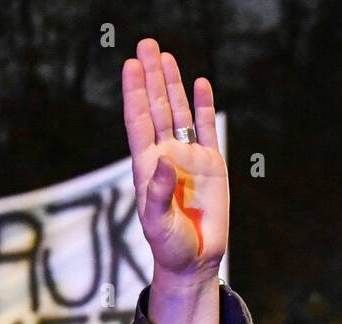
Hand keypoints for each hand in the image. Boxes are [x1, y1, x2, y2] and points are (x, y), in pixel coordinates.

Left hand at [122, 39, 226, 323]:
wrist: (194, 261)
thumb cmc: (169, 245)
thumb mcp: (158, 223)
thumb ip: (159, 192)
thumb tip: (164, 160)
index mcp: (147, 167)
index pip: (139, 122)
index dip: (134, 94)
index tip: (129, 66)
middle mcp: (166, 156)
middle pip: (157, 108)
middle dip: (152, 77)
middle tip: (146, 45)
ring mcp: (189, 158)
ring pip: (179, 113)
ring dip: (173, 85)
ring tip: (165, 56)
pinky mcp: (212, 165)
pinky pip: (206, 129)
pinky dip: (202, 106)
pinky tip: (198, 83)